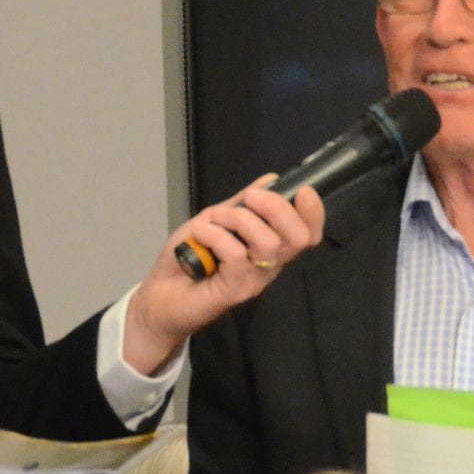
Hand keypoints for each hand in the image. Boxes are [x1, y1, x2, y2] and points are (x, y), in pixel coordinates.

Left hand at [123, 175, 323, 373]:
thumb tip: (271, 180)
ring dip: (237, 218)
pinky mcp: (235, 291)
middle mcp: (269, 266)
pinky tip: (201, 236)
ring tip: (214, 220)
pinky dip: (215, 234)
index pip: (308, 234)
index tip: (303, 191)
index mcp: (270, 248)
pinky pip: (236, 254)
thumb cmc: (190, 255)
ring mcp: (254, 280)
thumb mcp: (216, 220)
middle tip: (250, 199)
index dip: (313, 213)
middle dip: (277, 208)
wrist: (160, 293)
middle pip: (297, 238)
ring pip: (267, 242)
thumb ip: (242, 204)